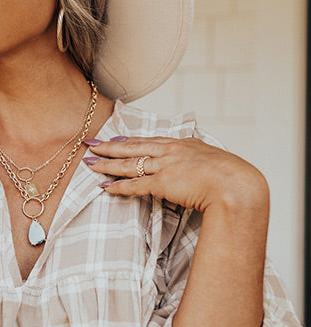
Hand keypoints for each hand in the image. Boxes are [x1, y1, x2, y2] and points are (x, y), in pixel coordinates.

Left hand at [84, 135, 268, 214]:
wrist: (236, 185)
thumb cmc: (233, 178)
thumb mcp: (218, 162)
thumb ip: (204, 163)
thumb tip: (202, 169)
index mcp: (185, 144)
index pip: (151, 141)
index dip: (131, 141)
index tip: (115, 139)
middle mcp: (172, 151)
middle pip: (133, 147)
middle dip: (110, 146)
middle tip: (91, 144)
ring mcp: (166, 166)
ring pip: (129, 163)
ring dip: (107, 164)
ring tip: (89, 163)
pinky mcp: (163, 183)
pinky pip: (135, 185)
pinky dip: (118, 186)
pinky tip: (105, 186)